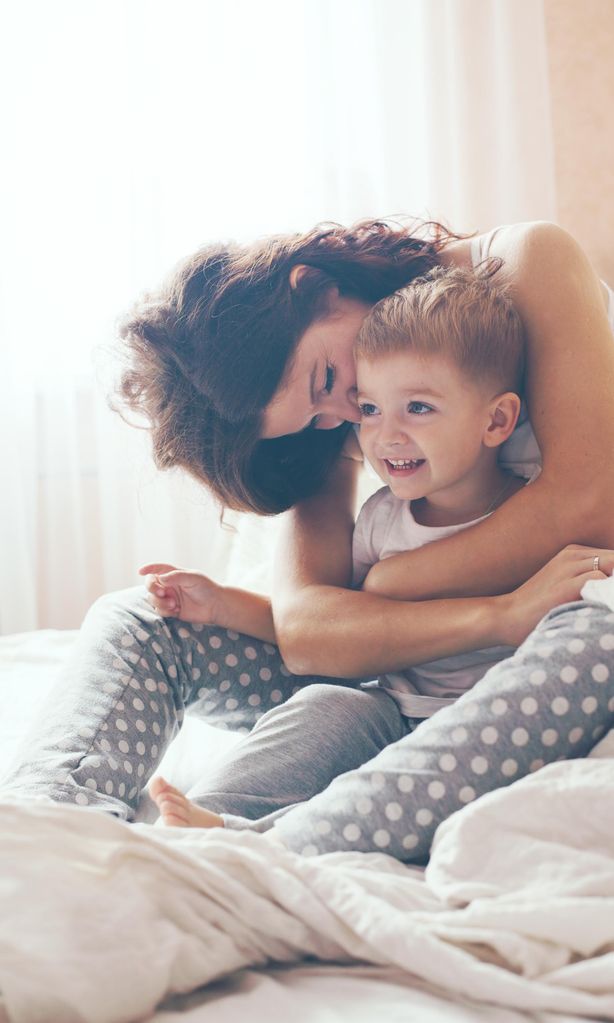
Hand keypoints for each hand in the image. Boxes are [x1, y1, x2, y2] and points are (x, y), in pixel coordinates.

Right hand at [139, 563, 222, 624]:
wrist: (215, 606)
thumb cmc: (206, 588)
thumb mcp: (193, 577)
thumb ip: (177, 576)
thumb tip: (161, 578)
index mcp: (173, 574)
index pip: (157, 569)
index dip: (148, 569)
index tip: (140, 571)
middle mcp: (168, 585)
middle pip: (150, 585)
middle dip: (153, 589)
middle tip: (162, 593)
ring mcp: (169, 598)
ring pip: (153, 599)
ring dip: (160, 602)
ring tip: (174, 604)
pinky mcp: (171, 610)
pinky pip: (159, 611)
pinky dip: (165, 611)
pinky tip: (177, 610)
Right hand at [498, 544, 613, 646]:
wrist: (507, 616)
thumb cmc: (538, 608)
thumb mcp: (564, 584)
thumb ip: (589, 581)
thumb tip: (610, 587)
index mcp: (572, 553)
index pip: (613, 557)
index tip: (609, 593)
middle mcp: (572, 555)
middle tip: (609, 597)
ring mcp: (568, 568)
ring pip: (613, 564)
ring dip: (613, 585)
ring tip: (606, 602)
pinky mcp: (566, 584)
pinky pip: (601, 578)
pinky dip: (607, 592)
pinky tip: (600, 606)